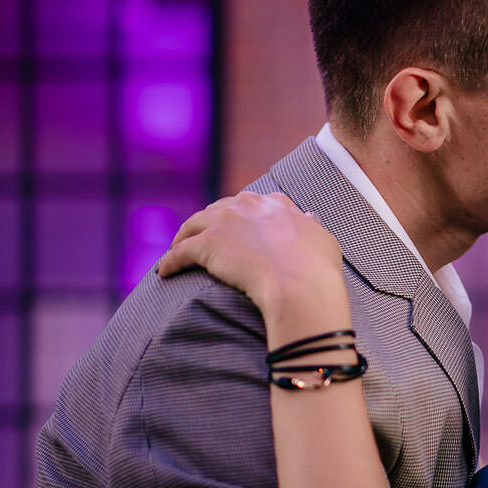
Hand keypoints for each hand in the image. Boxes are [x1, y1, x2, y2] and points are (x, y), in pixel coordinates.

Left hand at [157, 192, 343, 317]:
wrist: (299, 284)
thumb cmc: (316, 268)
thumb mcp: (323, 239)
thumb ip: (311, 226)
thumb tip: (309, 217)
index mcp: (275, 204)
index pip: (251, 203)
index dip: (241, 215)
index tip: (236, 227)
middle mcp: (247, 205)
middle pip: (217, 210)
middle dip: (208, 223)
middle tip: (203, 238)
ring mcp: (224, 223)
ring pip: (193, 225)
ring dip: (183, 237)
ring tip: (177, 250)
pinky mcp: (206, 244)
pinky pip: (180, 252)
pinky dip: (170, 261)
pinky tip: (164, 272)